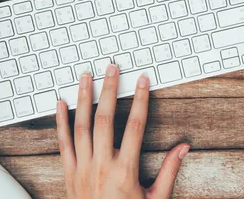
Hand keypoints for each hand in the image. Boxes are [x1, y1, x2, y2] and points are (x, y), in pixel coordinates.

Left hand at [56, 66, 189, 197]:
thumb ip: (169, 171)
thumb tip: (183, 148)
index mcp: (124, 171)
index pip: (134, 126)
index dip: (139, 100)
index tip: (141, 81)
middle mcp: (101, 166)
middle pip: (105, 119)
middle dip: (108, 90)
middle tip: (111, 68)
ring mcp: (82, 169)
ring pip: (81, 126)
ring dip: (83, 99)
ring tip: (85, 77)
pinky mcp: (69, 174)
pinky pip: (63, 143)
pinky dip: (60, 122)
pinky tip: (60, 104)